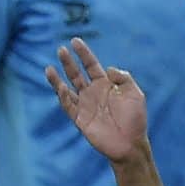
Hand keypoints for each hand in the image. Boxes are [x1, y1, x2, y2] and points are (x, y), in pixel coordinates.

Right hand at [47, 37, 148, 161]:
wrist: (131, 144)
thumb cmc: (135, 119)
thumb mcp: (135, 94)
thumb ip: (124, 78)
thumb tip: (107, 69)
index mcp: (105, 85)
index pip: (91, 65)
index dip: (84, 53)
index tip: (75, 41)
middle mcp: (93, 93)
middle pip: (76, 74)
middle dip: (68, 62)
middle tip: (61, 49)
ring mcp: (85, 106)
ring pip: (67, 89)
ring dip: (57, 79)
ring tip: (49, 68)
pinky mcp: (80, 119)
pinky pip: (68, 106)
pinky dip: (63, 96)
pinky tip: (60, 87)